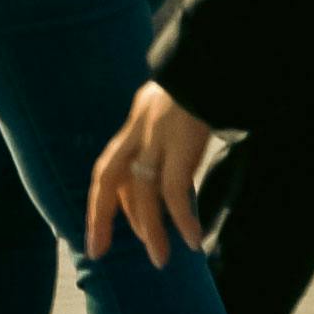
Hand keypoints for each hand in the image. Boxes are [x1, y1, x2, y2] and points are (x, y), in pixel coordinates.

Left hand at [85, 84, 216, 266]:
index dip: (102, 198)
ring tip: (160, 260)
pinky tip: (191, 240)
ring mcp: (160, 136)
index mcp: (140, 113)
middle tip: (98, 250)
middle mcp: (142, 126)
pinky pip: (175, 193)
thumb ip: (173, 117)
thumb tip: (181, 142)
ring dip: (151, 231)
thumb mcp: (182, 93)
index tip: (96, 228)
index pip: (112, 163)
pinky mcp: (182, 146)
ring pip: (145, 194)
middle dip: (101, 216)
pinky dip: (182, 219)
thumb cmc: (211, 71)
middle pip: (111, 177)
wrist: (216, 54)